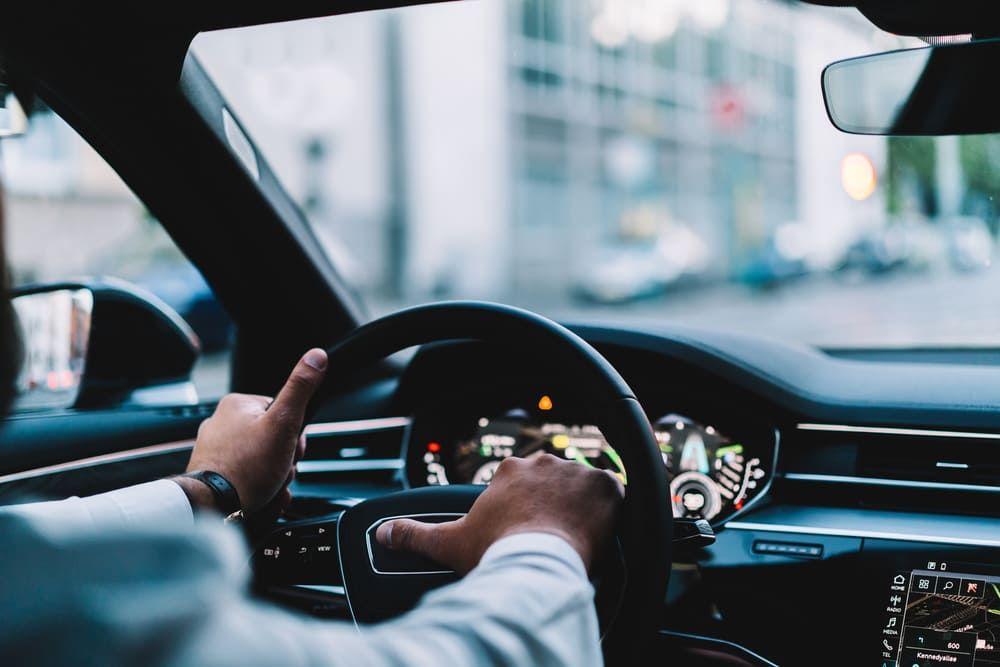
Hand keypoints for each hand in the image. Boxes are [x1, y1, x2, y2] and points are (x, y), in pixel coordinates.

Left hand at [176, 348, 327, 513]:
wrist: (214, 506)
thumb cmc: (247, 468)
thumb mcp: (284, 423)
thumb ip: (300, 388)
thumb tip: (316, 356)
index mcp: (238, 405)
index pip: (282, 414)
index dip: (295, 435)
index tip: (292, 448)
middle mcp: (221, 423)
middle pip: (273, 438)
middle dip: (284, 459)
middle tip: (279, 469)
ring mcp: (215, 449)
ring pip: (261, 459)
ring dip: (274, 476)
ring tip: (268, 486)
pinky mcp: (213, 471)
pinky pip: (246, 475)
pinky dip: (259, 487)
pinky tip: (262, 496)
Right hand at [376, 454, 622, 573]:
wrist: (537, 566)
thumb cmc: (495, 553)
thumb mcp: (449, 544)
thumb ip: (414, 535)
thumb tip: (383, 533)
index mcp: (510, 471)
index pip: (522, 485)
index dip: (525, 510)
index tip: (527, 531)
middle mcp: (543, 463)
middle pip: (553, 484)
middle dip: (554, 507)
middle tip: (551, 537)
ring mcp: (576, 472)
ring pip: (582, 488)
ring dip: (581, 507)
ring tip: (576, 536)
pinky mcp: (606, 486)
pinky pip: (615, 494)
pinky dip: (610, 510)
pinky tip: (602, 529)